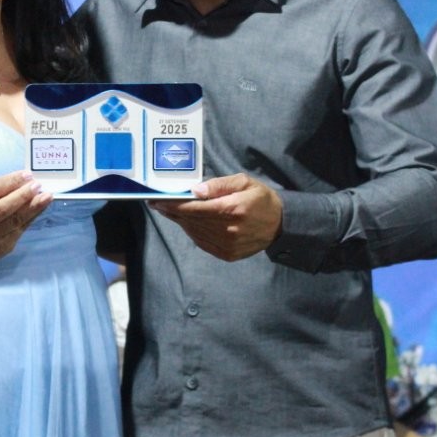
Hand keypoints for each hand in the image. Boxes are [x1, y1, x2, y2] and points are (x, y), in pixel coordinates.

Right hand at [0, 171, 51, 264]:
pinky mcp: (3, 248)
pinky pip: (20, 230)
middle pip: (4, 208)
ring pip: (16, 221)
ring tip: (46, 196)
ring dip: (34, 207)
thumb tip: (21, 181)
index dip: (11, 181)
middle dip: (23, 196)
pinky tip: (40, 208)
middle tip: (37, 185)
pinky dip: (31, 218)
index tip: (27, 174)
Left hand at [150, 173, 281, 261]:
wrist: (280, 224)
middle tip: (157, 204)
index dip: (173, 205)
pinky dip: (192, 232)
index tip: (157, 200)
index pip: (194, 208)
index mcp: (232, 209)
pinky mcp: (228, 254)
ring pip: (194, 232)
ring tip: (169, 212)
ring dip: (179, 222)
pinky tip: (186, 223)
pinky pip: (202, 243)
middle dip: (171, 212)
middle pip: (191, 221)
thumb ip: (218, 185)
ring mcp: (228, 245)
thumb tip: (195, 191)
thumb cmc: (260, 198)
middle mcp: (228, 230)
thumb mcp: (243, 182)